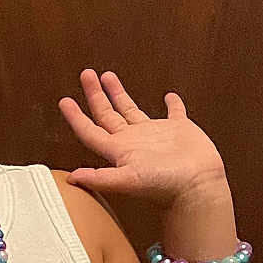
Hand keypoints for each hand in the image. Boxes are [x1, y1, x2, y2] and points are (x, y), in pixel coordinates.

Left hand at [58, 71, 225, 205]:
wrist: (197, 187)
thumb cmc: (164, 186)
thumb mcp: (128, 180)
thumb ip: (100, 177)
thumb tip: (71, 179)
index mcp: (119, 150)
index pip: (91, 131)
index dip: (76, 117)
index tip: (64, 100)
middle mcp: (134, 141)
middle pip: (107, 115)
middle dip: (96, 94)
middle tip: (86, 75)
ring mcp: (155, 135)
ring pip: (132, 110)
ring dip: (119, 94)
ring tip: (108, 76)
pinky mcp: (179, 130)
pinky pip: (174, 112)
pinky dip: (171, 104)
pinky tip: (168, 96)